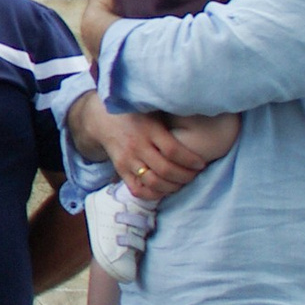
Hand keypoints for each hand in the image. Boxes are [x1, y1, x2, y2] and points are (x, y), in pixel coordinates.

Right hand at [87, 107, 223, 204]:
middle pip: (165, 170)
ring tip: (181, 183)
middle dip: (185, 176)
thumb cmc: (136, 113)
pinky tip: (164, 190)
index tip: (201, 163)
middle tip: (195, 175)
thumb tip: (200, 120)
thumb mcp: (153, 110)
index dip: (191, 160)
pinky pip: (137, 189)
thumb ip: (171, 118)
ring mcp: (128, 160)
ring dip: (172, 187)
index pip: (173, 151)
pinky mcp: (120, 170)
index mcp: (149, 129)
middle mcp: (138, 146)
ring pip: (153, 182)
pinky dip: (153, 194)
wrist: (102, 119)